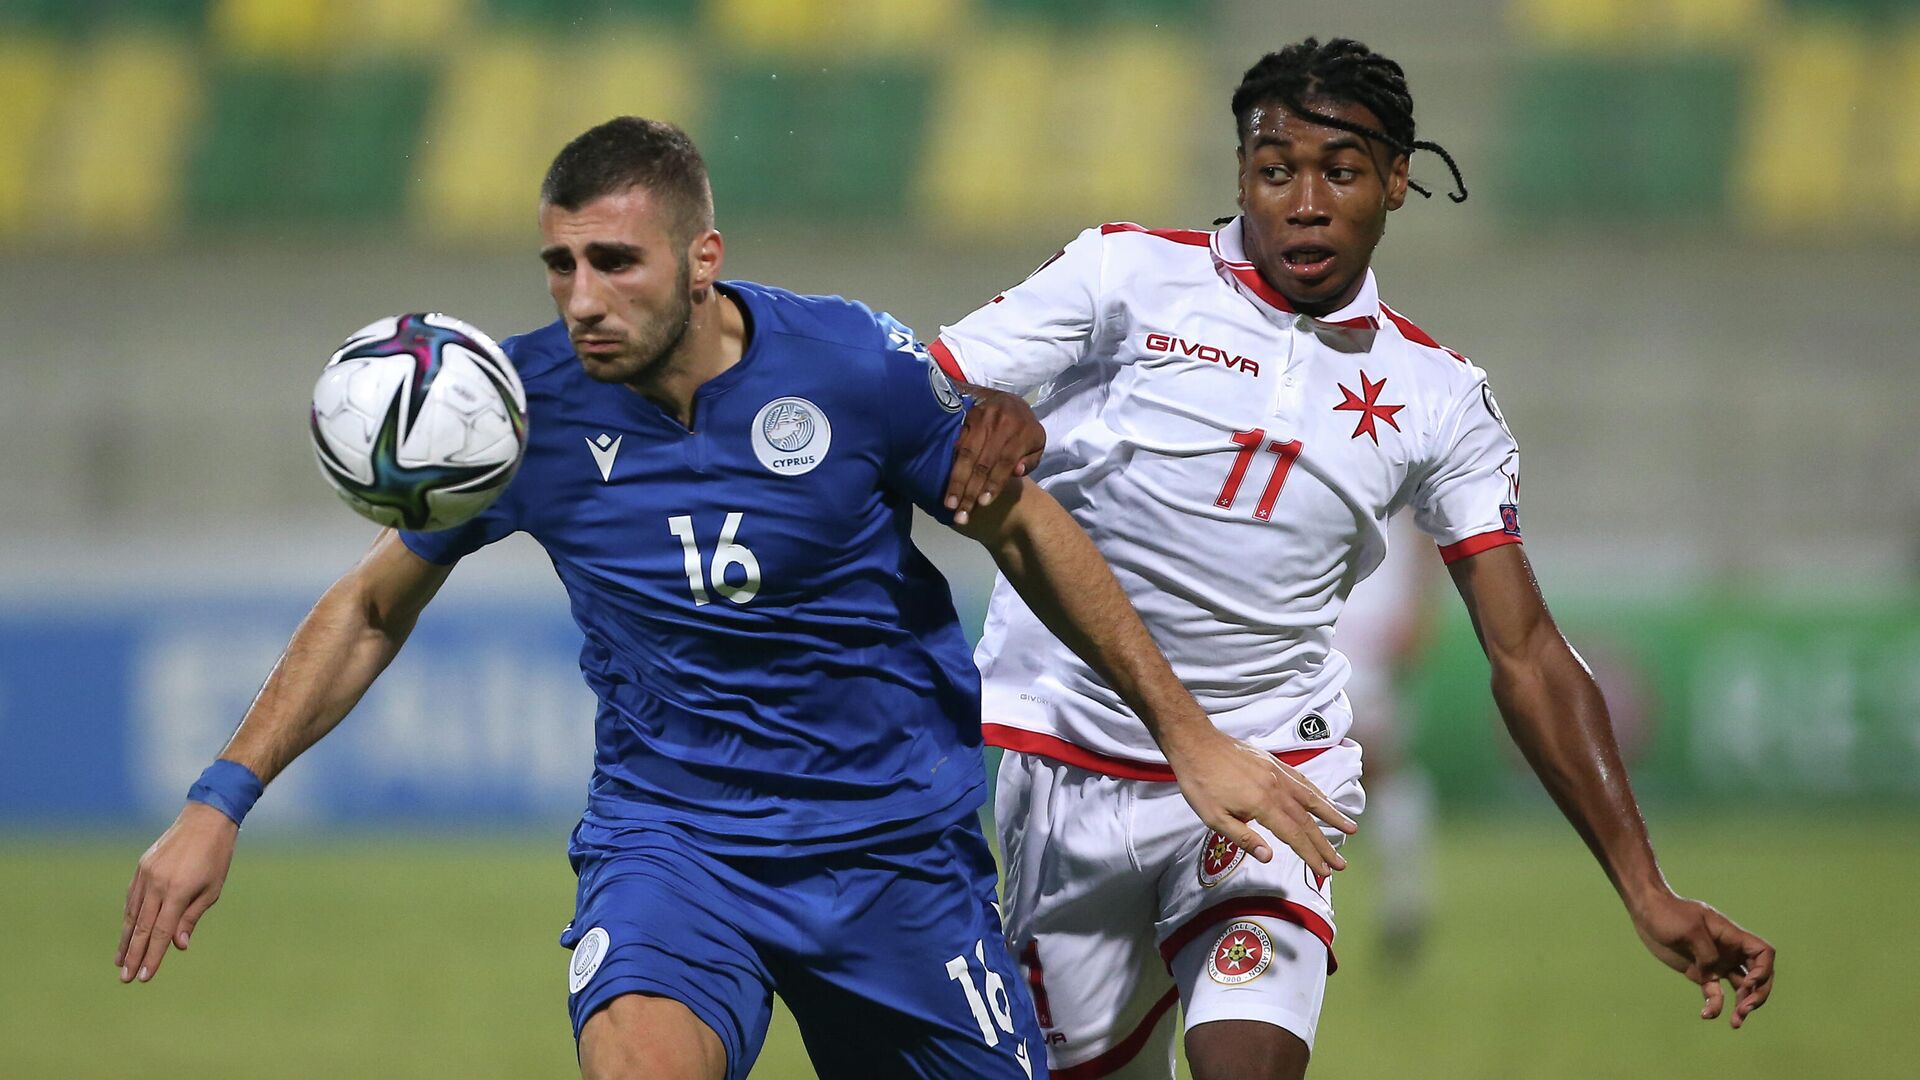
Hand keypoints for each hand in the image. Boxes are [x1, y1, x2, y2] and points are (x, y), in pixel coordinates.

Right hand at [117, 801, 238, 983]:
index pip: (161, 932)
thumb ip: (191, 918)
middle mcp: (156, 884)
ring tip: (121, 961)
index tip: (144, 976)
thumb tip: (177, 945)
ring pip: (132, 914)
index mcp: (177, 891)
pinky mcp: (141, 867)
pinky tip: (128, 931)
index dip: (153, 956)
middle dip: (133, 955)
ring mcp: (145, 875)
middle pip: (142, 928)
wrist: (206, 819)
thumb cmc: (216, 857)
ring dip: (126, 939)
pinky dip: (129, 917)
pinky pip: (132, 898)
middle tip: (125, 978)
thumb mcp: (212, 890)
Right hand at [945, 386, 1043, 525]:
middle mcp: (1000, 425)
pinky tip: (945, 480)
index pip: (1004, 462)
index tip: (982, 504)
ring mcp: (982, 419)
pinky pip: (958, 443)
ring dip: (956, 480)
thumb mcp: (1037, 443)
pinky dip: (951, 463)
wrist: (1010, 399)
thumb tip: (1016, 472)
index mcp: (1021, 432)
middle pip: (982, 462)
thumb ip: (1030, 461)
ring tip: (949, 503)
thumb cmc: (1025, 429)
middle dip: (970, 490)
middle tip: (961, 513)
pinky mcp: (968, 417)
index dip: (993, 484)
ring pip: (966, 454)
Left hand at [1165, 731, 1357, 878]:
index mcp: (1262, 804)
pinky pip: (1302, 780)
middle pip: (1308, 820)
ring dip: (1332, 815)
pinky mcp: (1274, 763)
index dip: (1311, 855)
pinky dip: (1317, 792)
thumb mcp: (1214, 818)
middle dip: (1325, 844)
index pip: (1294, 835)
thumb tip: (1269, 857)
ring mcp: (1278, 773)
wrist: (1196, 743)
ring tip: (1351, 828)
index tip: (1325, 871)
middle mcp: (1277, 788)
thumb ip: (1243, 838)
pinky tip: (1324, 800)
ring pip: (1312, 797)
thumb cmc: (1200, 783)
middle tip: (1342, 864)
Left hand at [1629, 891, 1774, 1028]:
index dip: (1764, 970)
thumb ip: (1706, 952)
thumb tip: (1713, 973)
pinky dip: (1715, 1005)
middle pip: (1758, 975)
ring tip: (1735, 1022)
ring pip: (1741, 989)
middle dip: (1758, 994)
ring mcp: (1716, 963)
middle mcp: (1729, 952)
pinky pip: (1714, 994)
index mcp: (1732, 937)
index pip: (1763, 953)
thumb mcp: (1690, 929)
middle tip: (1745, 1009)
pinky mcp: (1701, 974)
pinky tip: (1706, 1014)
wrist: (1648, 912)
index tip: (1749, 982)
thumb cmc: (1669, 913)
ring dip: (1742, 1006)